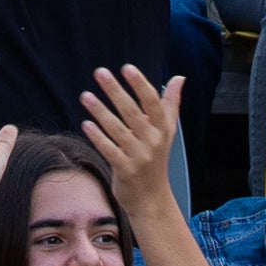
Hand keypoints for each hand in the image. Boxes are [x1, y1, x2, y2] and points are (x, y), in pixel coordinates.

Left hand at [82, 65, 185, 217]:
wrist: (151, 197)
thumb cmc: (157, 158)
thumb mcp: (167, 131)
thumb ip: (171, 103)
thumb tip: (179, 78)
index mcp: (162, 128)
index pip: (152, 102)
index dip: (140, 85)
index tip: (127, 68)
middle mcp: (152, 141)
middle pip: (132, 112)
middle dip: (115, 91)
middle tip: (100, 72)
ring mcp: (138, 156)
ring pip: (117, 130)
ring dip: (100, 111)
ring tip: (85, 96)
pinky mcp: (125, 170)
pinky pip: (109, 150)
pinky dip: (98, 137)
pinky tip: (86, 124)